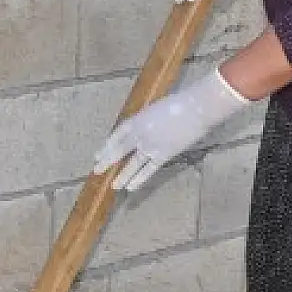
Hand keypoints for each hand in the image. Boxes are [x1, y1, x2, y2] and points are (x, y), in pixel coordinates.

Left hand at [93, 67, 253, 190]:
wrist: (195, 108)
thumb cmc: (180, 103)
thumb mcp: (156, 109)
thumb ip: (148, 121)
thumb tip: (145, 131)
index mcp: (137, 119)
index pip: (117, 134)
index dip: (107, 145)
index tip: (98, 153)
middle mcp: (139, 133)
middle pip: (119, 149)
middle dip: (107, 160)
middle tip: (96, 170)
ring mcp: (150, 145)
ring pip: (132, 163)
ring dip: (122, 175)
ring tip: (113, 186)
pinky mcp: (163, 154)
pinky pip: (148, 169)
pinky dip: (139, 179)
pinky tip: (130, 188)